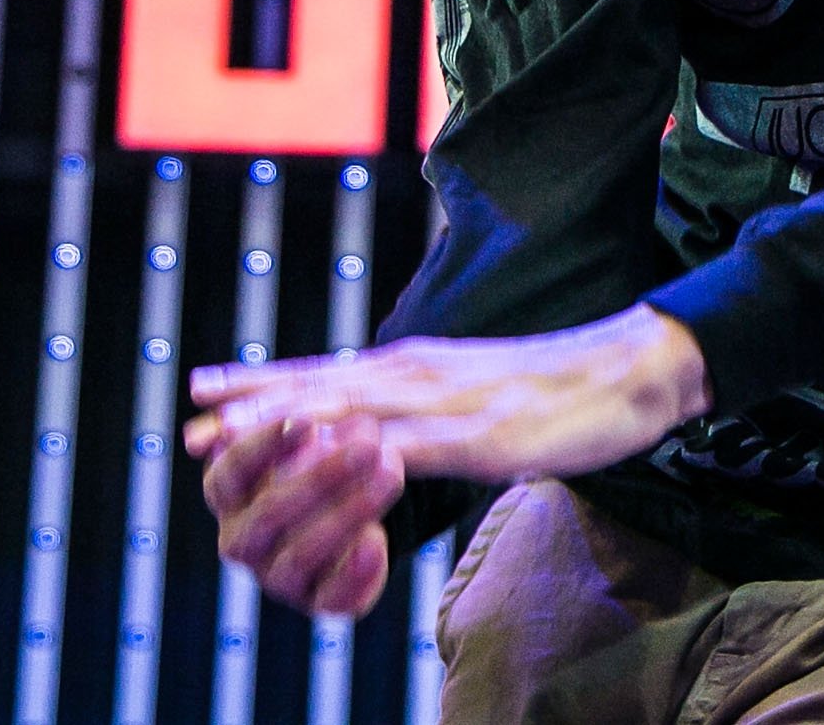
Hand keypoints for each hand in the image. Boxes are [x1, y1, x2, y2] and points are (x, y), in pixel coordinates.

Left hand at [183, 304, 711, 489]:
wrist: (630, 371)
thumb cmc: (557, 389)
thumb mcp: (477, 395)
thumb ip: (427, 410)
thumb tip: (384, 432)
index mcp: (420, 367)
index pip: (326, 373)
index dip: (263, 385)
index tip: (204, 394)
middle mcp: (424, 374)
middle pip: (324, 388)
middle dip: (256, 405)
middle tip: (193, 420)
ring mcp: (452, 403)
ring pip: (357, 410)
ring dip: (292, 420)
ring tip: (237, 431)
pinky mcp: (485, 436)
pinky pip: (418, 446)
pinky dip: (371, 449)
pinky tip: (334, 455)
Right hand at [202, 408, 405, 617]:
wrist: (354, 506)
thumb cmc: (323, 457)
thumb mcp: (314, 433)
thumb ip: (309, 423)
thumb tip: (321, 416)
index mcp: (229, 494)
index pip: (230, 471)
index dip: (264, 446)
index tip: (306, 418)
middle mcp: (242, 538)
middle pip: (269, 514)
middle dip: (321, 477)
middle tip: (368, 444)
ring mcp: (275, 575)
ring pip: (300, 554)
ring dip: (348, 514)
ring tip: (391, 476)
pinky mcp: (316, 601)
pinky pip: (332, 595)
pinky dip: (355, 570)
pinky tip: (377, 541)